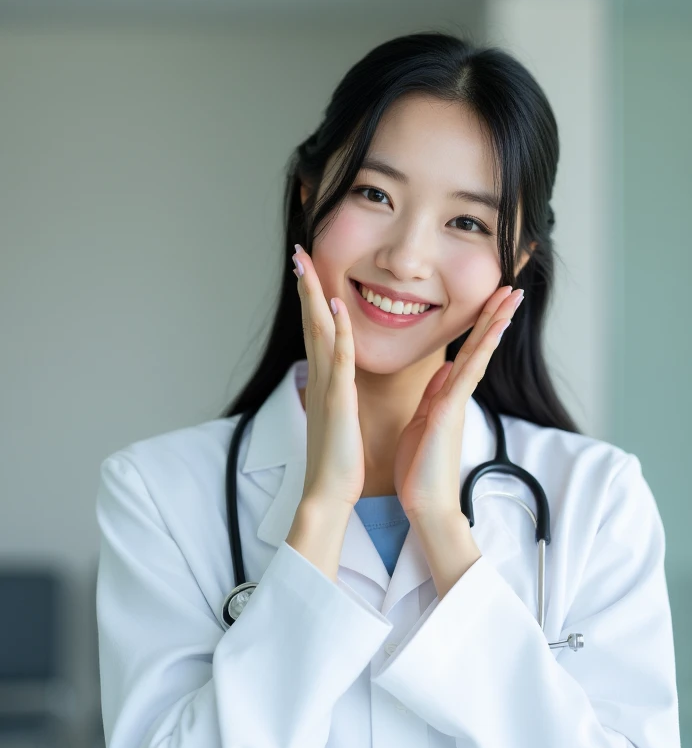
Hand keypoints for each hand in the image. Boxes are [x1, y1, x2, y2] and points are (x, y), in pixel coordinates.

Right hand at [293, 244, 364, 509]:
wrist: (328, 494)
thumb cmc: (337, 462)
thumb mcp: (337, 420)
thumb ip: (337, 396)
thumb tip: (335, 383)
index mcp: (324, 383)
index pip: (316, 332)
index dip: (311, 300)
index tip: (308, 272)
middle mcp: (321, 379)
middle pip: (310, 323)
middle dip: (304, 286)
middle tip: (297, 252)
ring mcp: (328, 388)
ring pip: (318, 333)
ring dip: (313, 296)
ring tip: (306, 264)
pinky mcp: (338, 401)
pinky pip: (338, 359)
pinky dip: (337, 331)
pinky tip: (335, 305)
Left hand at [394, 284, 523, 522]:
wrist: (426, 505)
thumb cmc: (420, 470)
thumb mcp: (423, 421)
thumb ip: (434, 394)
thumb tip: (445, 371)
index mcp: (448, 397)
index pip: (467, 353)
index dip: (479, 326)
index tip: (491, 300)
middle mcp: (458, 396)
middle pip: (479, 348)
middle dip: (495, 316)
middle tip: (512, 287)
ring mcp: (458, 403)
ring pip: (480, 354)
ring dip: (496, 323)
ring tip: (512, 297)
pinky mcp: (450, 411)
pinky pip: (468, 373)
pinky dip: (482, 348)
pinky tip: (494, 327)